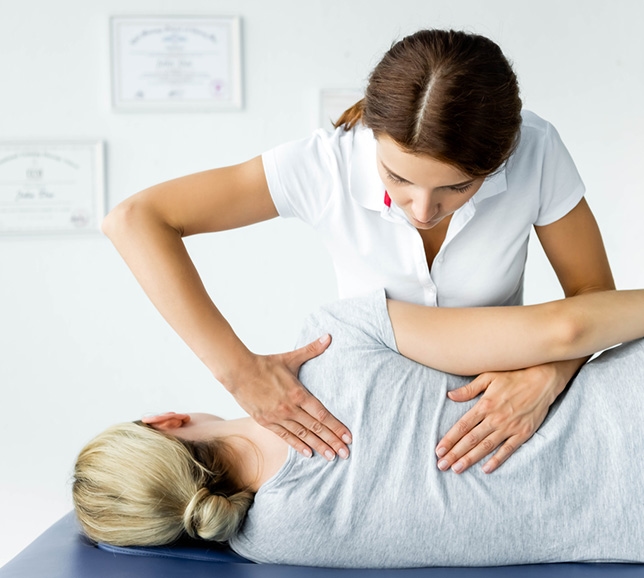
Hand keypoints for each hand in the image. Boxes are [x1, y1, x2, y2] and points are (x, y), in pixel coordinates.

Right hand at [229, 334, 351, 460]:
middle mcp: (290, 408)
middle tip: (346, 453)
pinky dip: (298, 446)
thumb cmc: (266, 364)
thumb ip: (312, 349)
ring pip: (302, 435)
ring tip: (332, 457)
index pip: (322, 414)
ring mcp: (278, 417)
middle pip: (315, 428)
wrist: (239, 372)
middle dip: (332, 441)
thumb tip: (328, 337)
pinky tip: (308, 453)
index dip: (336, 427)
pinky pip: (285, 437)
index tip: (348, 437)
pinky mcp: (266, 422)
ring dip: (318, 447)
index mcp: (298, 393)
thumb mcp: (291, 358)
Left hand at [435, 363, 568, 473]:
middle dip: (454, 453)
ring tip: (457, 469)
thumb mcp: (488, 377)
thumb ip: (469, 389)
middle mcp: (495, 418)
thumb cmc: (513, 375)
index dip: (449, 439)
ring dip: (470, 459)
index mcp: (484, 404)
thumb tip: (450, 396)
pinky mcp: (523, 433)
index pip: (462, 426)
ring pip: (486, 447)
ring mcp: (509, 427)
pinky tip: (486, 469)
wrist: (543, 380)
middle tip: (442, 465)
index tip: (438, 450)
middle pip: (470, 439)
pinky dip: (496, 460)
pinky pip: (507, 450)